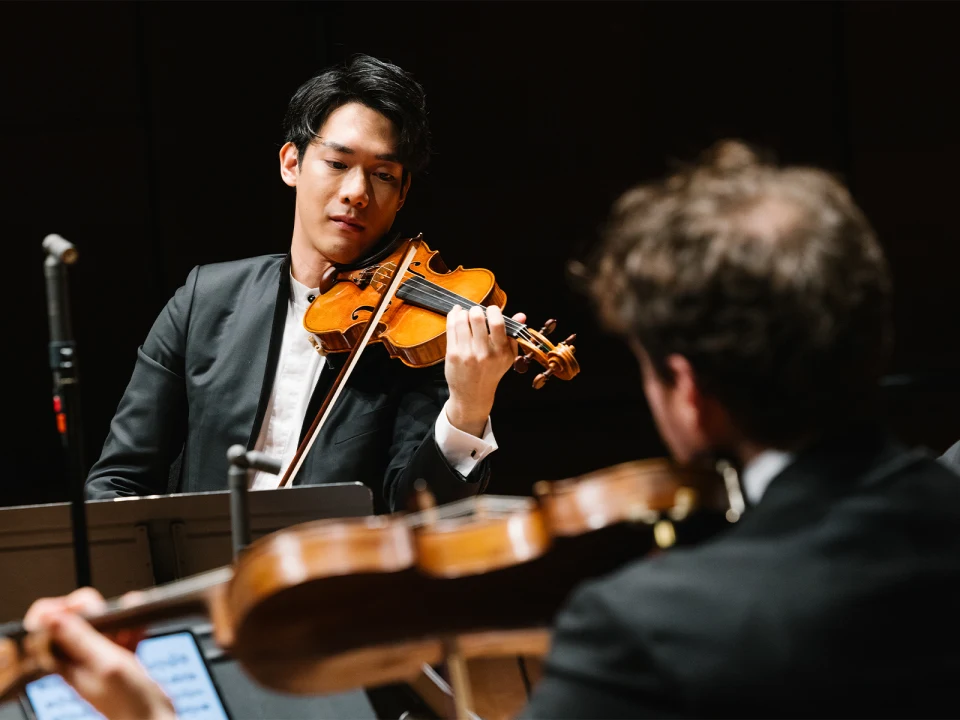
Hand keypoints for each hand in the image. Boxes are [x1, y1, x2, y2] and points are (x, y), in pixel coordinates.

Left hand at [23, 588, 174, 719]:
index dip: (59, 611)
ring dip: (117, 616)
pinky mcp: (116, 661)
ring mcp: (97, 661)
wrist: (154, 719)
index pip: (45, 629)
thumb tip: (51, 617)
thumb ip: (80, 639)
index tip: (81, 608)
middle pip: (73, 621)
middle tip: (109, 611)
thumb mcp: (105, 664)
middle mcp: (77, 661)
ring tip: (131, 614)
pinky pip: (119, 634)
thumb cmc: (130, 701)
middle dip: (94, 609)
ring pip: (99, 625)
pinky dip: (131, 627)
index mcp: (65, 664)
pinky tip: (140, 627)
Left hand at [444, 304, 525, 436]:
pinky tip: (456, 314)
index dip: (493, 310)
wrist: (473, 395)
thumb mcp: (508, 356)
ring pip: (461, 320)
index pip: (497, 323)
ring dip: (463, 313)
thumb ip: (514, 335)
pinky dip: (453, 317)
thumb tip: (521, 315)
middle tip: (476, 312)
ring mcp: (466, 354)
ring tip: (465, 315)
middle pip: (476, 318)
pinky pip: (451, 328)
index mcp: (501, 352)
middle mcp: (484, 353)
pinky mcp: (452, 354)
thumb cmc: (492, 372)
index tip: (491, 309)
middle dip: (475, 310)